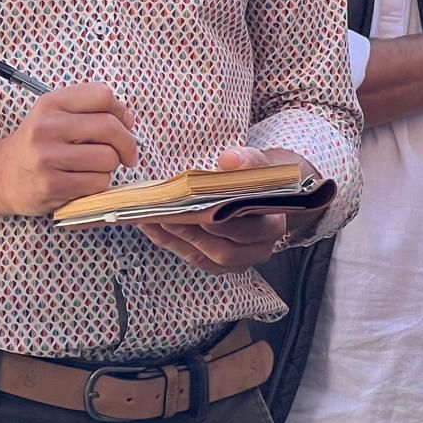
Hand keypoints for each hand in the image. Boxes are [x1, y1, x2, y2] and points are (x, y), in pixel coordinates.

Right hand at [0, 83, 138, 216]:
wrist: (0, 175)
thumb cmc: (35, 145)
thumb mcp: (53, 115)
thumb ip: (89, 111)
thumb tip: (129, 119)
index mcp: (50, 103)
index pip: (101, 95)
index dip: (120, 111)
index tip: (124, 125)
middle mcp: (47, 126)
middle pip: (110, 127)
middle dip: (127, 143)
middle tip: (127, 155)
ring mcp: (48, 156)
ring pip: (108, 158)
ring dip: (110, 167)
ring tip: (93, 168)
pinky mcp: (53, 185)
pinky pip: (98, 182)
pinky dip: (98, 184)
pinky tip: (82, 181)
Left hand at [135, 146, 304, 274]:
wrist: (264, 190)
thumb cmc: (261, 177)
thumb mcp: (263, 163)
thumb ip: (249, 160)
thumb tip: (229, 159)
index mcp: (273, 226)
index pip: (247, 230)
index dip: (221, 220)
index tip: (196, 205)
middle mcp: (257, 249)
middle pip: (223, 250)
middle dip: (191, 232)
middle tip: (165, 213)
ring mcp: (237, 260)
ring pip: (204, 257)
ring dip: (175, 238)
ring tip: (152, 217)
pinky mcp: (217, 262)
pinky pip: (191, 256)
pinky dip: (169, 241)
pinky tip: (150, 224)